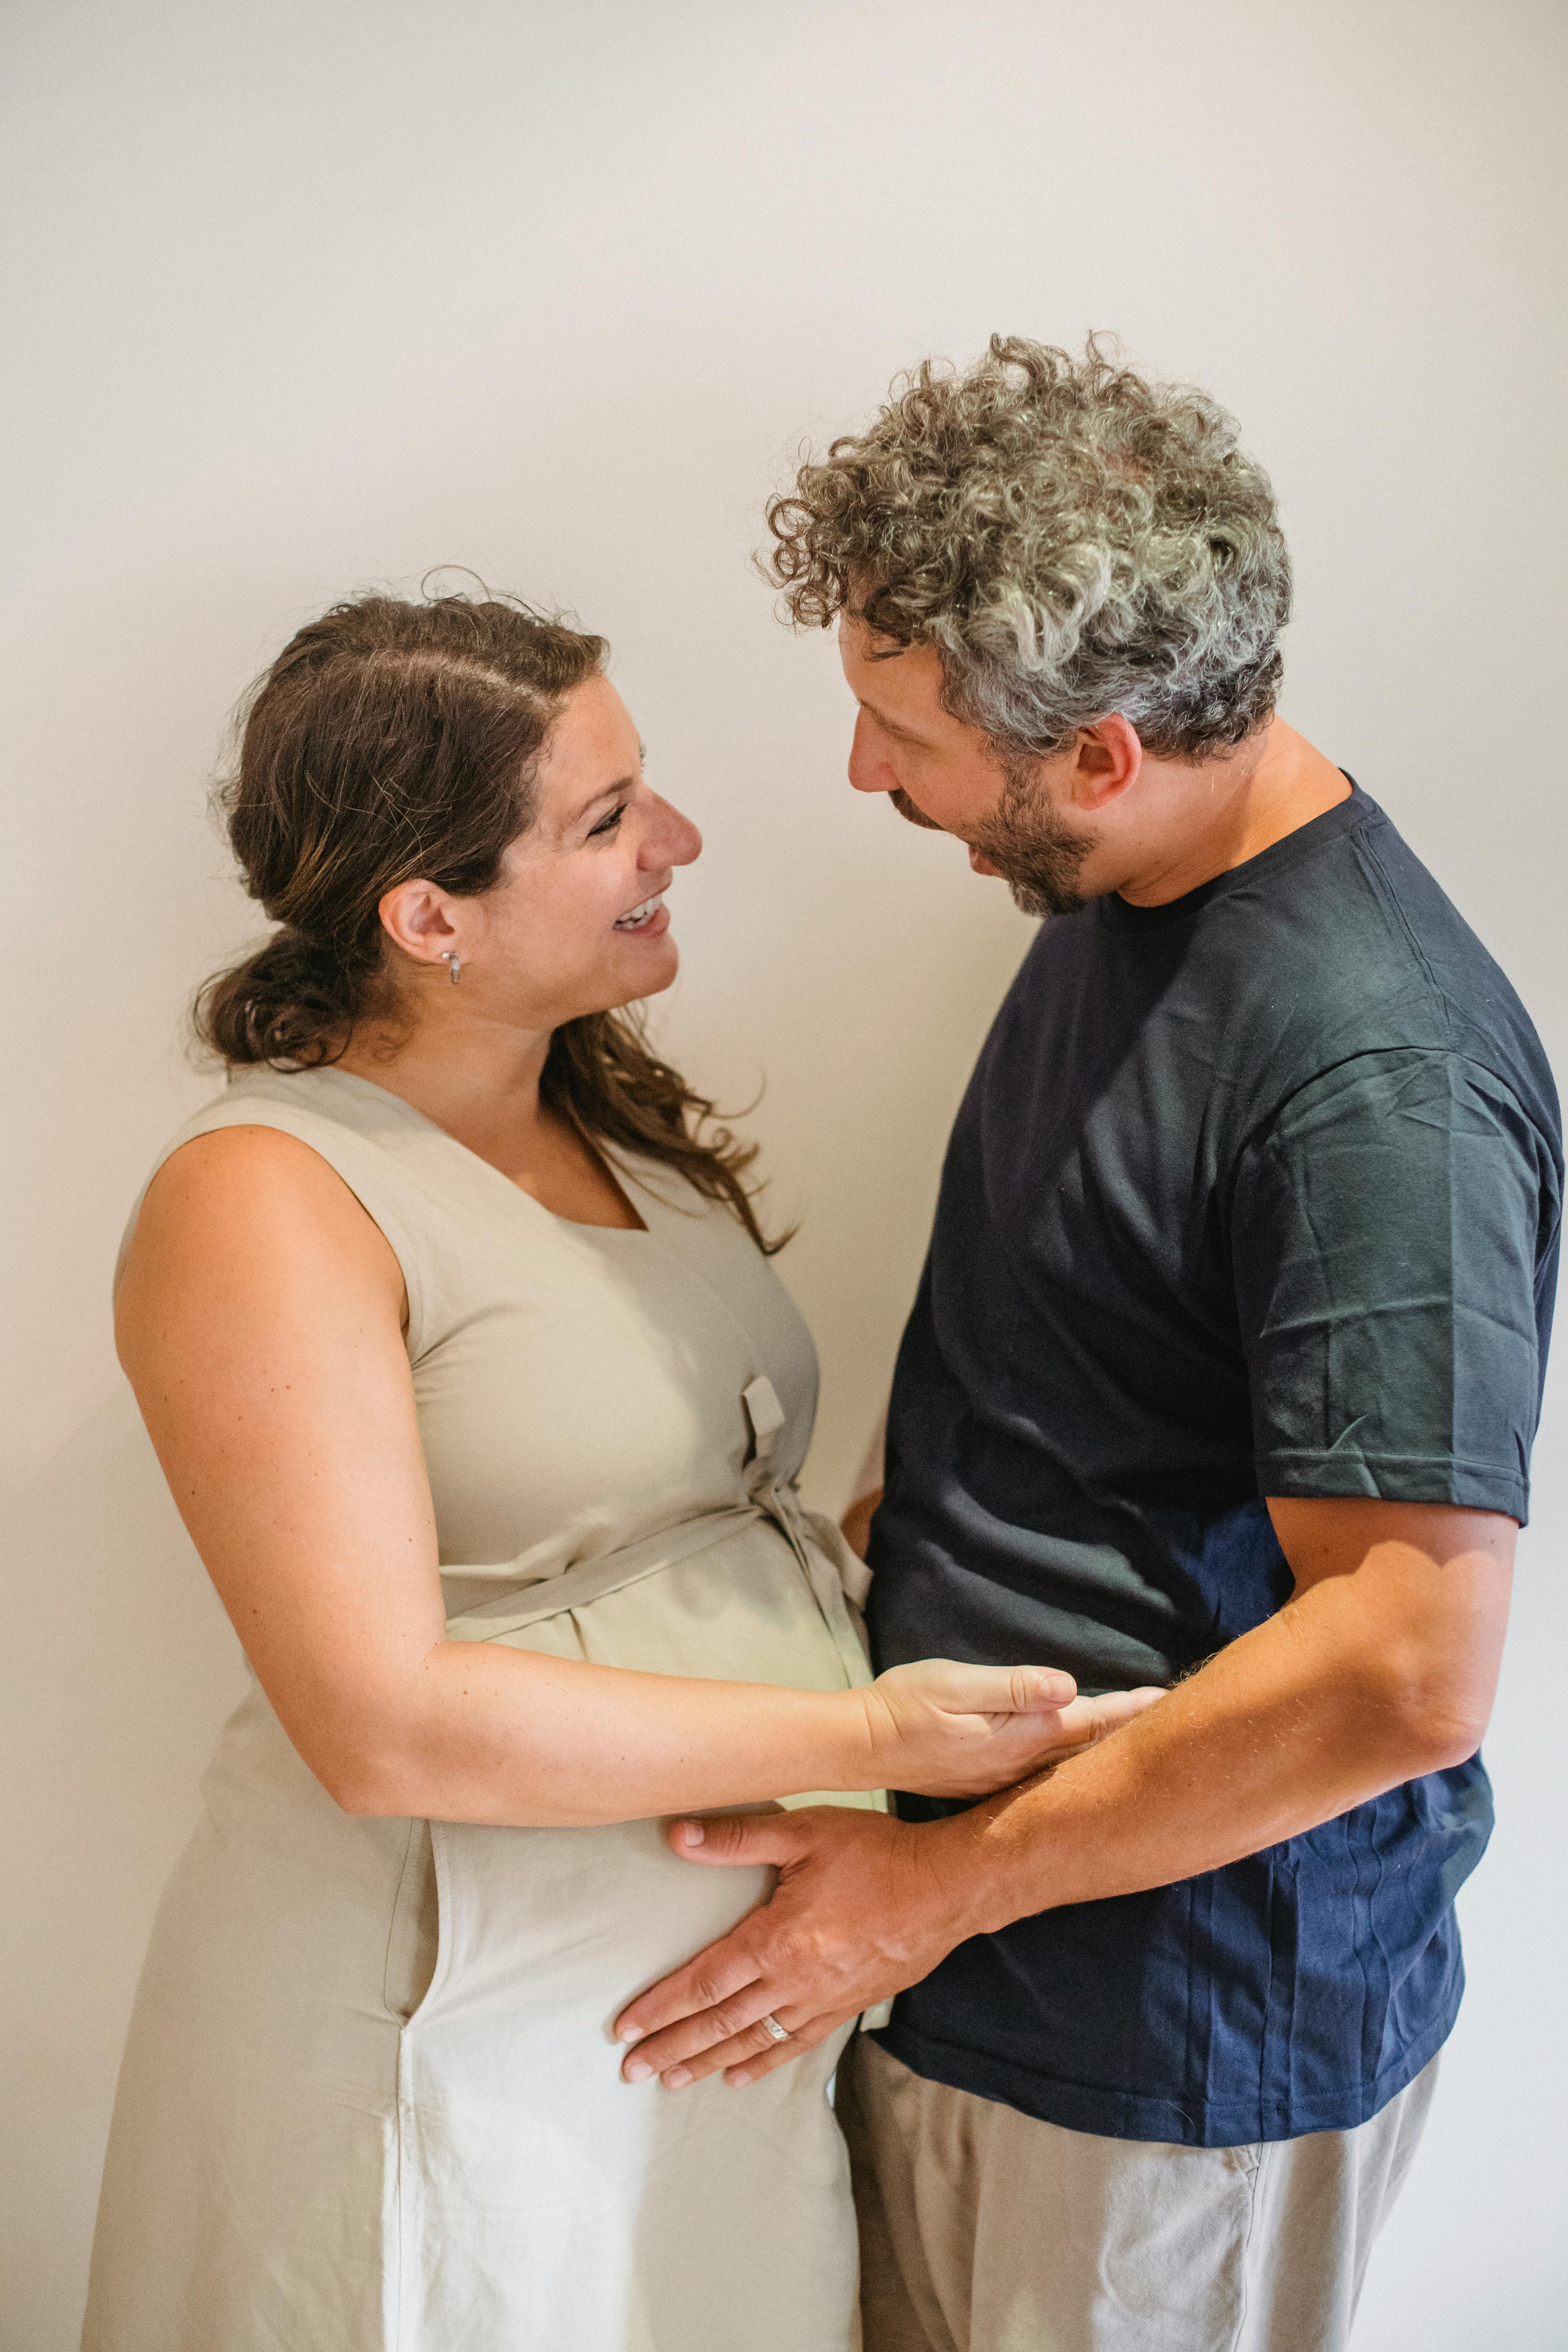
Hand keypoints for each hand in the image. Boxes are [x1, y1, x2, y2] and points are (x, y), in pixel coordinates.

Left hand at [613, 1685, 1163, 2089]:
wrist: (949, 1886)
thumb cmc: (877, 1853)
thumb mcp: (804, 1832)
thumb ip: (737, 1837)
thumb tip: (675, 1836)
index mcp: (777, 1939)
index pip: (703, 1982)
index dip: (660, 2006)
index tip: (624, 2029)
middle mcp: (795, 1981)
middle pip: (720, 2022)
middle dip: (672, 2047)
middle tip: (631, 2070)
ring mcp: (823, 2000)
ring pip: (754, 2041)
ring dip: (708, 2062)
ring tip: (670, 2080)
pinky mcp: (848, 2006)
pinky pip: (796, 2045)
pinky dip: (764, 2063)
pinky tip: (739, 2076)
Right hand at [863, 1663, 1164, 1797]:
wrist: (860, 1745)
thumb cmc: (906, 1705)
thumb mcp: (957, 1684)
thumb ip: (1014, 1687)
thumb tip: (1068, 1686)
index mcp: (1020, 1737)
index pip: (1090, 1721)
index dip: (1131, 1710)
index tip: (1170, 1700)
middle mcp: (1020, 1765)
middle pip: (1088, 1750)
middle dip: (1129, 1736)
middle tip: (1172, 1725)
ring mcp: (1003, 1779)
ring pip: (1069, 1766)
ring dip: (1103, 1752)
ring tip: (1136, 1743)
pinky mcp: (985, 1782)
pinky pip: (1045, 1775)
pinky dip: (1072, 1764)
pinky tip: (1078, 1763)